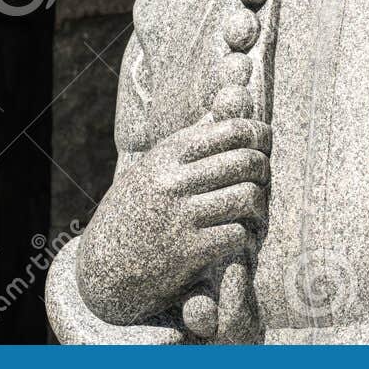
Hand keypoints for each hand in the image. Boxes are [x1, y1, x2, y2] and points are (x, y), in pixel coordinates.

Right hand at [74, 118, 270, 325]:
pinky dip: (244, 234)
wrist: (104, 265)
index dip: (257, 134)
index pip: (229, 130)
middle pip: (244, 161)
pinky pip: (238, 234)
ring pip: (247, 197)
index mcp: (166, 155)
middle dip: (263, 168)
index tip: (264, 142)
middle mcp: (173, 182)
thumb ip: (189, 142)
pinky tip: (238, 235)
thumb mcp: (152, 167)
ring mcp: (182, 217)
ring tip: (254, 208)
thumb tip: (225, 103)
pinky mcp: (190, 252)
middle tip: (262, 177)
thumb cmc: (135, 209)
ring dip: (258, 204)